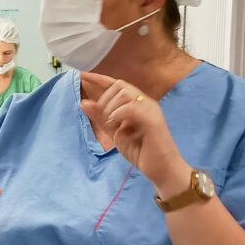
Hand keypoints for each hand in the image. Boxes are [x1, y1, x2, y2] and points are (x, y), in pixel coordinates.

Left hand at [80, 73, 190, 196]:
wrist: (161, 169)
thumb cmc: (141, 151)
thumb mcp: (114, 133)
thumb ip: (101, 118)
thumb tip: (83, 102)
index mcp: (137, 103)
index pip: (117, 84)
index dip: (99, 78)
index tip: (82, 75)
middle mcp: (145, 102)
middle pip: (119, 85)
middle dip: (104, 99)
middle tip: (105, 119)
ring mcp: (150, 110)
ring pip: (124, 93)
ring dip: (111, 108)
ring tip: (112, 125)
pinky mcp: (153, 120)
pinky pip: (131, 108)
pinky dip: (118, 114)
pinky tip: (116, 126)